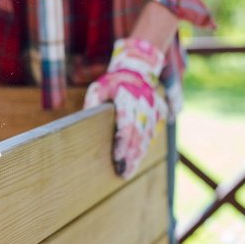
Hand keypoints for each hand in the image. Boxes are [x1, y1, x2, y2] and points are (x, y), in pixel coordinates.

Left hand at [84, 37, 166, 178]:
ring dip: (140, 154)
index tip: (117, 158)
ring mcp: (153, 108)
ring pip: (148, 136)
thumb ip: (92, 101)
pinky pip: (155, 131)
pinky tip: (138, 157)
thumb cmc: (112, 82)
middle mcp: (143, 103)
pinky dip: (146, 145)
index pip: (127, 124)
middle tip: (124, 173)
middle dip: (132, 155)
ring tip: (129, 170)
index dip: (123, 142)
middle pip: (139, 134)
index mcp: (128, 97)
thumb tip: (85, 117)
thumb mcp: (98, 87)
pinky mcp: (159, 111)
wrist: (137, 70)